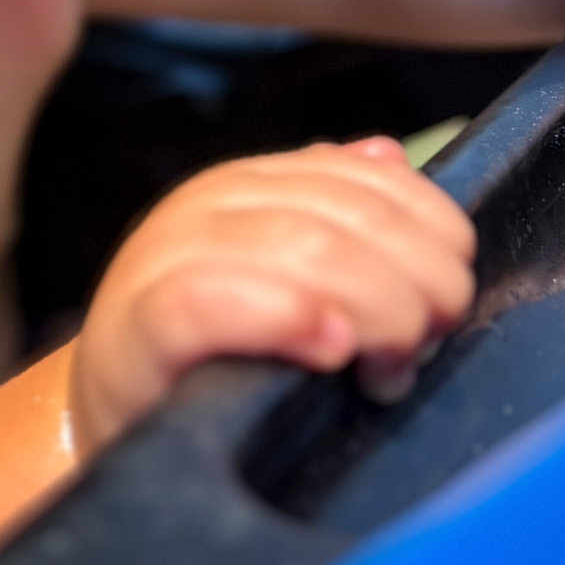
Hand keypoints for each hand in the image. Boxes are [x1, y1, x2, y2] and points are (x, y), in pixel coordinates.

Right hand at [69, 137, 476, 456]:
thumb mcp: (279, 274)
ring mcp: (164, 258)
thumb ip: (335, 219)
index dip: (427, 226)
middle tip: (424, 342)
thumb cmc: (211, 353)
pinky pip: (211, 303)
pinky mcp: (138, 324)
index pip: (359, 177)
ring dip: (370, 309)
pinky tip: (327, 344)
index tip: (450, 292)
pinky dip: (281, 317)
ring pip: (292, 249)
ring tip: (385, 367)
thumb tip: (389, 155)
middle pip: (336, 219)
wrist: (114, 409)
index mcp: (246, 185)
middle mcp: (204, 205)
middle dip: (410, 282)